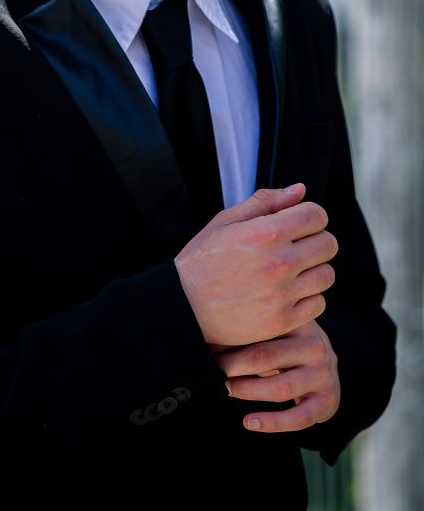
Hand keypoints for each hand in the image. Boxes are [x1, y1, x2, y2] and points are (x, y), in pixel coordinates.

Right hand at [174, 184, 337, 346]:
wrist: (182, 306)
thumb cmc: (202, 261)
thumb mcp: (226, 222)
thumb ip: (265, 202)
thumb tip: (299, 190)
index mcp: (266, 233)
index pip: (317, 216)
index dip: (310, 216)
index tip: (299, 224)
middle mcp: (278, 263)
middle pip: (328, 244)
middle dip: (315, 241)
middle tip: (295, 247)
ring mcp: (282, 294)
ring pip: (327, 275)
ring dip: (313, 270)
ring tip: (290, 272)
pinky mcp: (282, 321)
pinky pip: (318, 304)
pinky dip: (308, 298)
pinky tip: (287, 293)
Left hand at [215, 321, 340, 432]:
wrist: (324, 365)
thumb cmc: (286, 344)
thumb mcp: (275, 329)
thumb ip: (250, 327)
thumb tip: (203, 332)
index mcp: (300, 322)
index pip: (260, 328)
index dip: (230, 339)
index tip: (207, 345)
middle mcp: (315, 346)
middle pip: (265, 357)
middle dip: (232, 366)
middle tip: (213, 370)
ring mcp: (324, 375)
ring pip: (280, 388)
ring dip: (248, 391)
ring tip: (226, 391)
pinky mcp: (328, 402)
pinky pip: (298, 418)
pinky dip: (272, 423)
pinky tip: (249, 422)